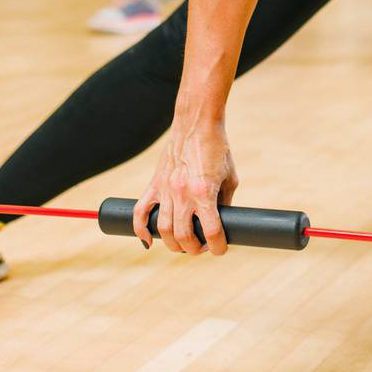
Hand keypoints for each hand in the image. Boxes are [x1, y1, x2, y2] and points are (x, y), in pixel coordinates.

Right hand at [133, 117, 238, 255]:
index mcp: (204, 193)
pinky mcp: (154, 184)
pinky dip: (140, 229)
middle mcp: (183, 194)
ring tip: (182, 243)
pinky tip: (148, 240)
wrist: (197, 123)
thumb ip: (224, 202)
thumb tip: (220, 224)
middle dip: (194, 249)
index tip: (220, 249)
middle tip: (201, 246)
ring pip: (163, 230)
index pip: (212, 232)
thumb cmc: (217, 148)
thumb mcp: (230, 178)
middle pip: (184, 237)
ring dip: (173, 243)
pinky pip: (140, 211)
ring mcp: (166, 189)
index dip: (218, 247)